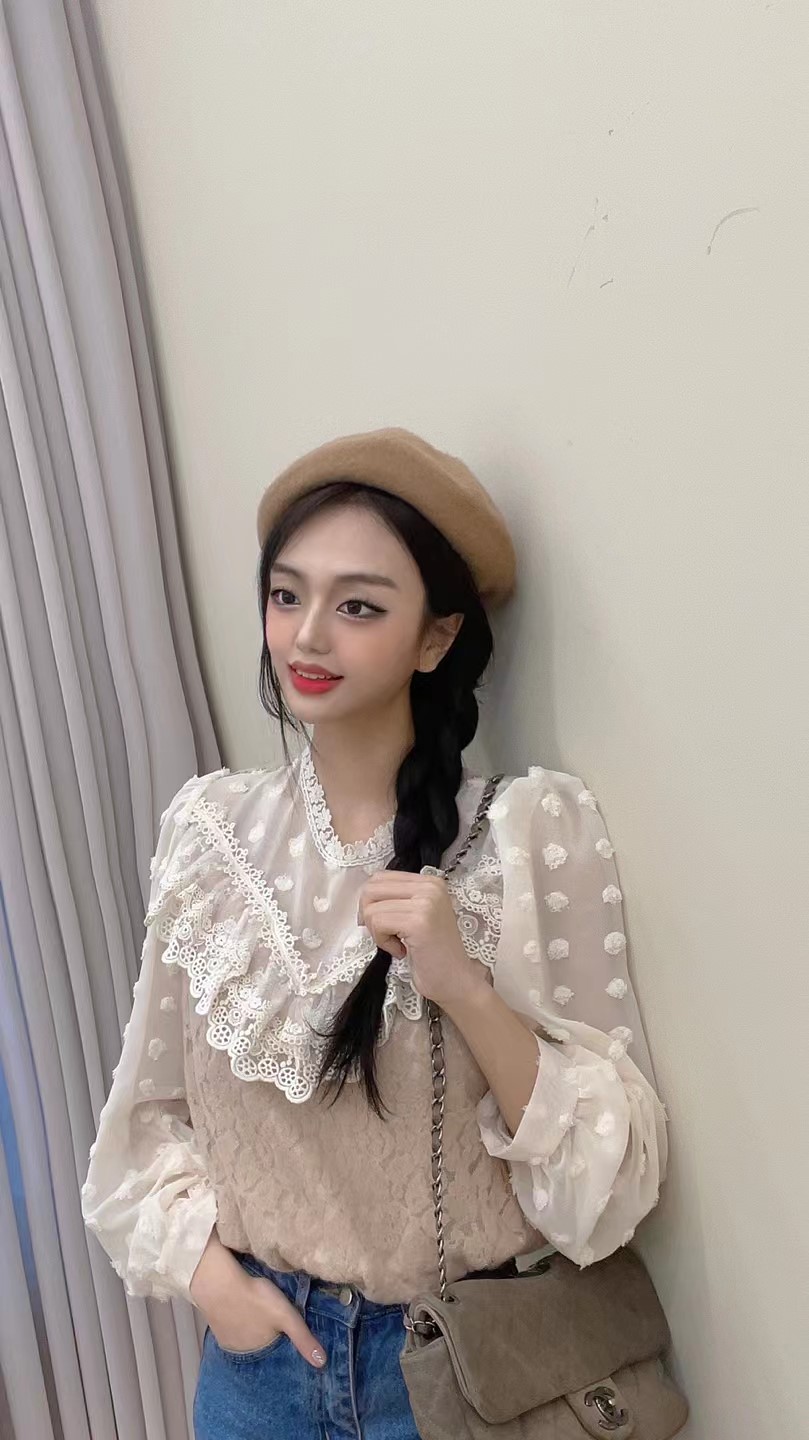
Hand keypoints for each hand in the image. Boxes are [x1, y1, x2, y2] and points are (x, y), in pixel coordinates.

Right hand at [190, 1233, 325, 1367]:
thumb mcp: (286, 1316)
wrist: (219, 1284)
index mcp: (258, 1350)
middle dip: (265, 1335)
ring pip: (244, 1334)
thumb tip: (322, 1363)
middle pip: (258, 1343)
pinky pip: (230, 1325)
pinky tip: (240, 1308)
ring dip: (250, 1326)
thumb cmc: (256, 1299)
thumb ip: (303, 1339)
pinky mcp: (215, 1323)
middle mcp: (240, 1351)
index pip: (274, 1351)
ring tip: (257, 1312)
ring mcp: (225, 1337)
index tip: (283, 1331)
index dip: (280, 1341)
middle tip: (271, 1318)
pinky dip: (236, 1319)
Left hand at [357, 869, 485, 1010]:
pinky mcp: (418, 922)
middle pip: (371, 889)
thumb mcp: (417, 915)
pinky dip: (383, 942)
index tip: (381, 924)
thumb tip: (364, 897)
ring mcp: (425, 903)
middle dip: (369, 916)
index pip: (380, 877)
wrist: (455, 980)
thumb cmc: (432, 953)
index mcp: (430, 881)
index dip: (370, 902)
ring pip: (371, 909)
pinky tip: (401, 951)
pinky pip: (378, 924)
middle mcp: (430, 886)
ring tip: (397, 944)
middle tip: (385, 935)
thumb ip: (397, 899)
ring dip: (377, 933)